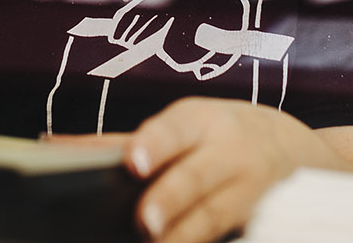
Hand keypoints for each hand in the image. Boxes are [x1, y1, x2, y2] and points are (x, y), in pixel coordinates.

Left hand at [124, 97, 351, 242]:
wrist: (292, 148)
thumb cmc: (216, 134)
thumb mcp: (184, 124)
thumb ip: (129, 140)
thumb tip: (60, 149)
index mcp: (200, 120)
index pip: (174, 129)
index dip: (154, 144)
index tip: (132, 162)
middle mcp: (227, 151)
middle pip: (196, 176)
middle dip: (169, 198)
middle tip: (143, 221)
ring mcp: (250, 189)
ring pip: (216, 214)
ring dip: (186, 234)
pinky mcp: (264, 220)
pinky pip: (238, 237)